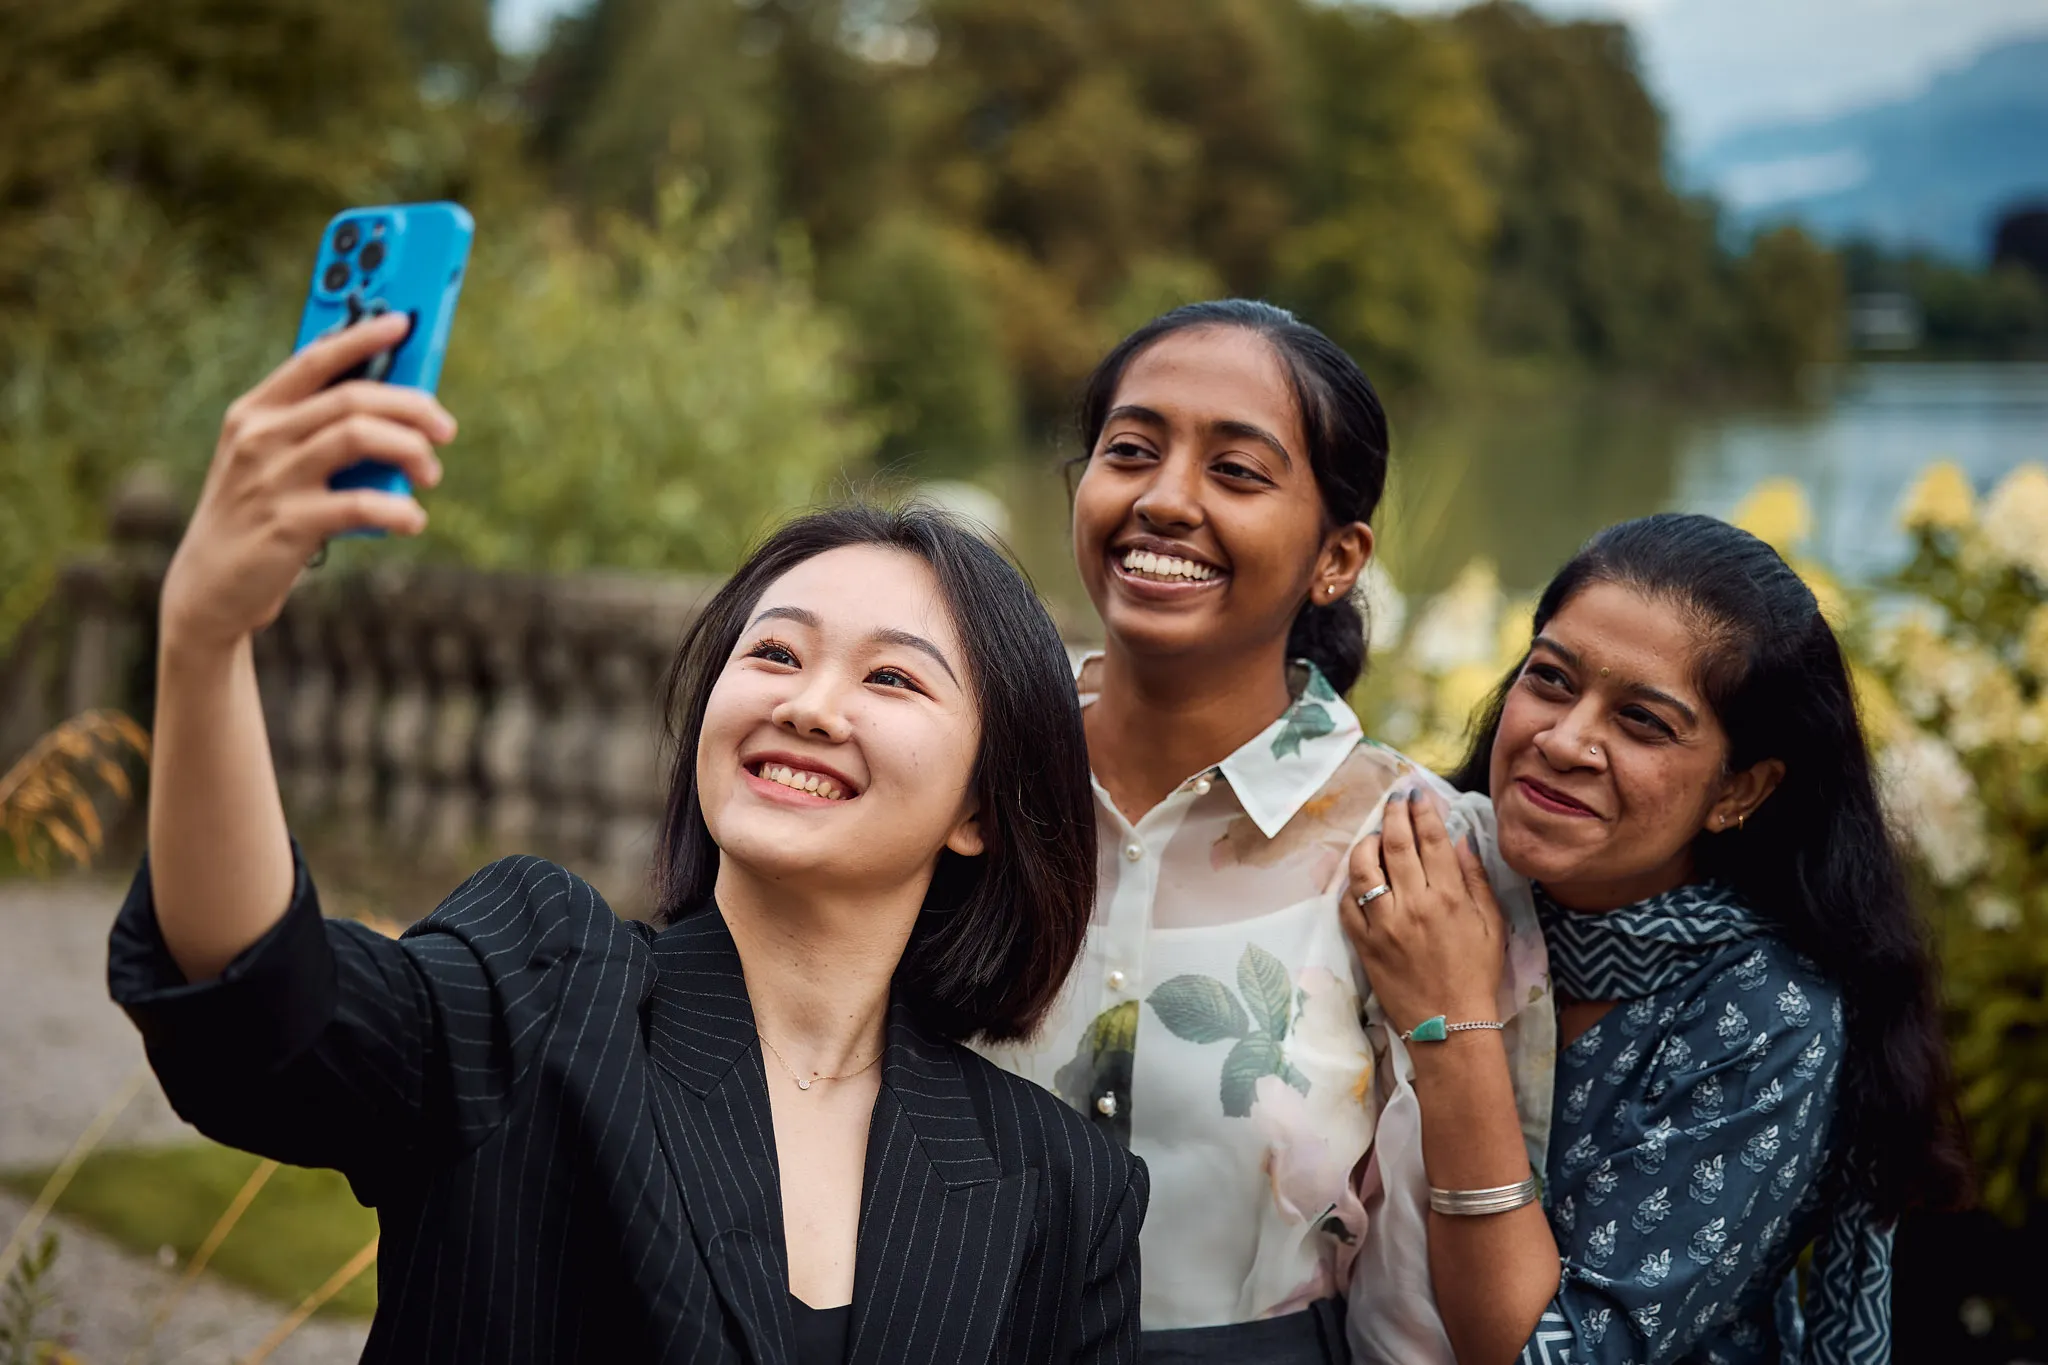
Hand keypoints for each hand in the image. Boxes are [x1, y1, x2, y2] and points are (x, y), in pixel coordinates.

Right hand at [159, 313, 453, 653]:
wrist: (209, 588)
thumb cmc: (257, 516)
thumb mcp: (270, 463)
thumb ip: (316, 432)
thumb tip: (395, 410)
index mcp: (255, 413)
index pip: (314, 360)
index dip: (361, 336)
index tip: (404, 322)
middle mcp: (259, 437)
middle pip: (352, 397)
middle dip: (411, 406)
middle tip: (445, 429)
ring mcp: (271, 479)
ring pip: (359, 437)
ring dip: (411, 450)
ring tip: (431, 474)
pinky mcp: (288, 524)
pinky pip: (360, 504)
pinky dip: (398, 510)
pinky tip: (413, 520)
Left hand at [1341, 787, 1504, 1036]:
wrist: (1450, 1025)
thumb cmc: (1476, 973)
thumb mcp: (1492, 924)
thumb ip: (1476, 879)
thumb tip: (1462, 840)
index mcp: (1449, 897)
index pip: (1431, 839)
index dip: (1422, 810)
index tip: (1417, 794)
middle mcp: (1414, 905)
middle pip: (1397, 845)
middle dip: (1394, 814)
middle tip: (1394, 798)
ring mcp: (1384, 924)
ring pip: (1364, 869)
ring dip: (1366, 844)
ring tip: (1374, 835)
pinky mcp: (1364, 944)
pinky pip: (1347, 904)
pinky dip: (1350, 885)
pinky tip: (1360, 877)